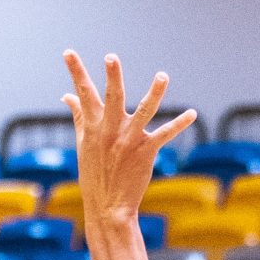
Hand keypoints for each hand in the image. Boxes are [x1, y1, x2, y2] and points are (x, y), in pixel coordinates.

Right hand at [63, 51, 196, 231]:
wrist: (107, 207)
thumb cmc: (94, 174)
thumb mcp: (84, 144)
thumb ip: (79, 116)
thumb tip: (67, 96)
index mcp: (94, 127)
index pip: (83, 94)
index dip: (75, 72)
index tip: (67, 52)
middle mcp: (111, 131)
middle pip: (112, 98)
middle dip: (112, 77)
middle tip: (111, 57)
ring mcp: (129, 141)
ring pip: (144, 112)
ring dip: (155, 94)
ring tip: (163, 76)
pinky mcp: (146, 151)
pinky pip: (165, 135)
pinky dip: (179, 124)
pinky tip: (192, 114)